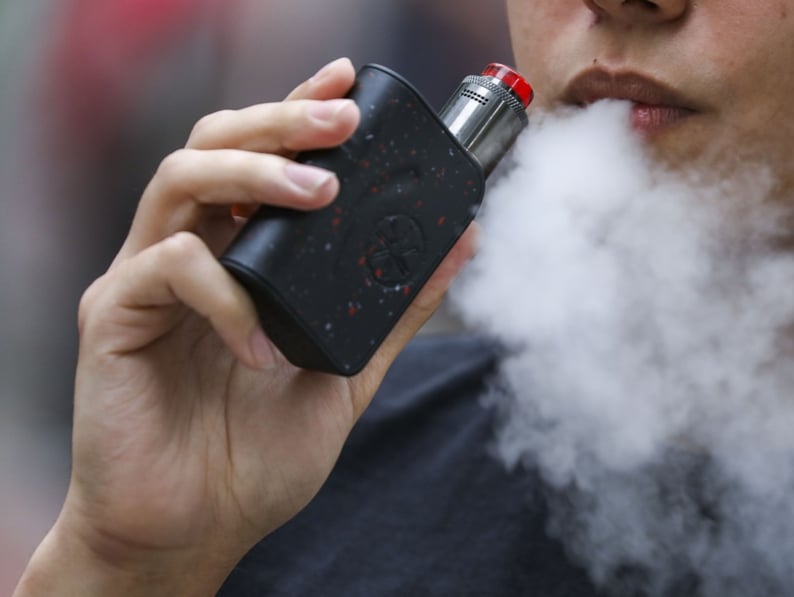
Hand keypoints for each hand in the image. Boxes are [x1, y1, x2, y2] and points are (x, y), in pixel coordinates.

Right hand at [16, 58, 477, 595]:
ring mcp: (145, 280)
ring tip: (321, 194)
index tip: (350, 84)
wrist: (193, 530)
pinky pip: (165, 269)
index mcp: (239, 257)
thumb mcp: (347, 370)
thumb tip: (460, 245)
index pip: (261, 159)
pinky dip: (226, 293)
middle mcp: (189, 252)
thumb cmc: (256, 454)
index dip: (297, 108)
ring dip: (256, 175)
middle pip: (216, 144)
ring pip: (181, 179)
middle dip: (281, 121)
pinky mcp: (114, 318)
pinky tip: (265, 343)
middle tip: (342, 121)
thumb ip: (396, 309)